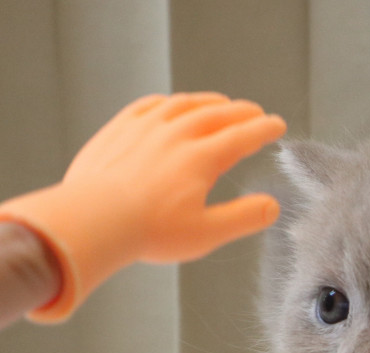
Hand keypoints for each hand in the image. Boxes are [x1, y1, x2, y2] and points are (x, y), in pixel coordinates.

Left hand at [0, 91, 286, 321]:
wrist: (92, 220)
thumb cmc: (147, 232)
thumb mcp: (206, 234)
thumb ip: (242, 218)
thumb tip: (271, 207)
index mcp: (201, 158)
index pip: (243, 136)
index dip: (264, 129)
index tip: (277, 125)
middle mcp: (176, 134)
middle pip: (218, 114)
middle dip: (242, 112)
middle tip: (256, 112)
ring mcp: (145, 127)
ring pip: (184, 104)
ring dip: (208, 101)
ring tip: (222, 103)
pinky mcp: (119, 129)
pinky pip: (148, 105)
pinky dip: (168, 102)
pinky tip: (171, 105)